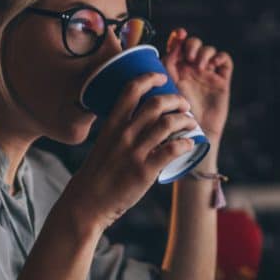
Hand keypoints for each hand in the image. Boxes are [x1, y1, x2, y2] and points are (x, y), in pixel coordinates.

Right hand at [63, 73, 197, 231]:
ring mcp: (135, 152)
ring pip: (168, 124)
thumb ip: (120, 132)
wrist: (88, 202)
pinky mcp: (145, 170)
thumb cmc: (97, 173)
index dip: (149, 78)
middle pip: (156, 103)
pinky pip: (172, 150)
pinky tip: (190, 144)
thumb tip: (143, 123)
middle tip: (183, 105)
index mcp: (112, 124)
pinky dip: (186, 143)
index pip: (131, 90)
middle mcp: (124, 134)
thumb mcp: (104, 144)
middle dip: (176, 99)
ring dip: (185, 120)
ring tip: (191, 122)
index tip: (162, 78)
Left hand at [162, 28, 232, 142]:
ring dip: (204, 52)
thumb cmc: (172, 118)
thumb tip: (165, 49)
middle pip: (194, 44)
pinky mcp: (221, 81)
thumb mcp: (164, 91)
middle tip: (188, 57)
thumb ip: (163, 70)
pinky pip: (225, 60)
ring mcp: (207, 75)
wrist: (191, 136)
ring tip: (198, 65)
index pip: (177, 46)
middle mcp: (190, 71)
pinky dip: (219, 57)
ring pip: (209, 50)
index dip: (178, 37)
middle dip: (192, 45)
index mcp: (174, 71)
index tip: (178, 35)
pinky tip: (212, 65)